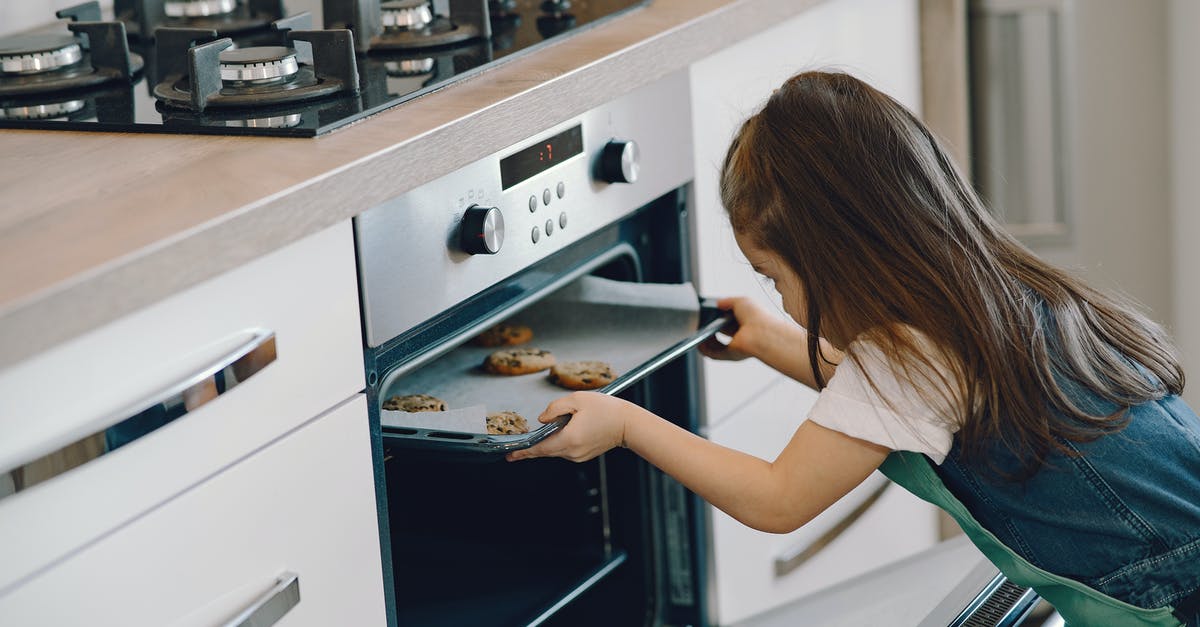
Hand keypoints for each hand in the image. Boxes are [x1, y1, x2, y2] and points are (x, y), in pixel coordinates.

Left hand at [506, 392, 643, 462]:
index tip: (510, 455)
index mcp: (569, 438)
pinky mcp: (583, 455)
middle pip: (545, 451)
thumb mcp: (577, 399)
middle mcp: (572, 452)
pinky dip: (559, 443)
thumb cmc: (606, 409)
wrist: (628, 424)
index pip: (540, 448)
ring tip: (544, 433)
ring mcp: (578, 456)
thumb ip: (555, 408)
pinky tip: (561, 433)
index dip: (523, 452)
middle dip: (530, 450)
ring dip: (548, 443)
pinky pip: (565, 450)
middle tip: (514, 451)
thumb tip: (541, 419)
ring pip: (555, 450)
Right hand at [698, 296, 789, 362]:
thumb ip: (727, 301)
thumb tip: (718, 303)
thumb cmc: (757, 316)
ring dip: (704, 340)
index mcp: (743, 321)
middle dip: (708, 328)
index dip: (715, 317)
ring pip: (714, 345)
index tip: (707, 314)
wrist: (761, 332)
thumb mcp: (741, 301)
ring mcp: (735, 346)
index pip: (726, 321)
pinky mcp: (730, 355)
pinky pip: (713, 354)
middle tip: (701, 322)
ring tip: (698, 332)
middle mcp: (739, 335)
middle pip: (719, 333)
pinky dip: (704, 349)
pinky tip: (700, 342)